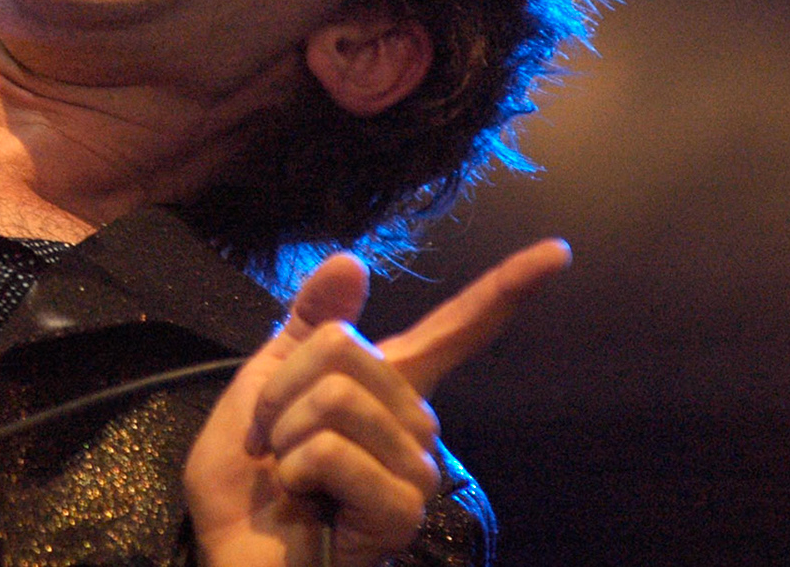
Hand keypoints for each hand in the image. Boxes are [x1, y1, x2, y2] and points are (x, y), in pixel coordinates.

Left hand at [184, 240, 572, 566]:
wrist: (231, 554)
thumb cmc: (249, 479)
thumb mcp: (263, 382)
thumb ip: (307, 322)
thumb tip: (352, 258)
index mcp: (387, 388)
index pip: (457, 330)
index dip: (507, 287)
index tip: (557, 251)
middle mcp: (415, 426)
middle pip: (342, 351)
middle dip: (279, 391)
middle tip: (274, 440)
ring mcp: (415, 472)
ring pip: (335, 398)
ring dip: (282, 433)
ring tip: (289, 475)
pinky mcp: (402, 512)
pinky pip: (331, 450)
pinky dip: (295, 469)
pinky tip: (304, 501)